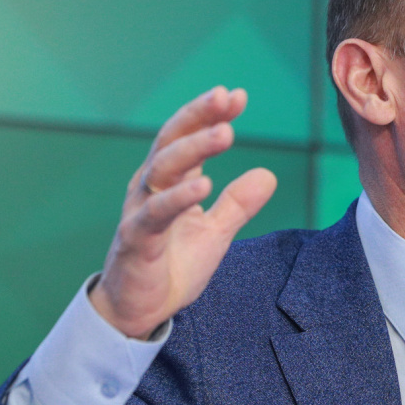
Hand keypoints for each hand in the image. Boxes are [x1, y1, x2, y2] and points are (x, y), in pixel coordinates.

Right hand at [89, 87, 276, 338]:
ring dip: (194, 148)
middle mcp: (151, 187)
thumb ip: (238, 203)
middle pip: (172, 140)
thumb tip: (268, 174)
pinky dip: (179, 197)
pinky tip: (203, 183)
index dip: (210, 115)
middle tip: (227, 98)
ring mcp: (140, 210)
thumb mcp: (216, 232)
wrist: (141, 308)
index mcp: (170, 181)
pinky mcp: (136, 239)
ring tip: (225, 132)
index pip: (189, 138)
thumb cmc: (173, 263)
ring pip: (162, 169)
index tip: (238, 95)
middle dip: (199, 116)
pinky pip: (155, 213)